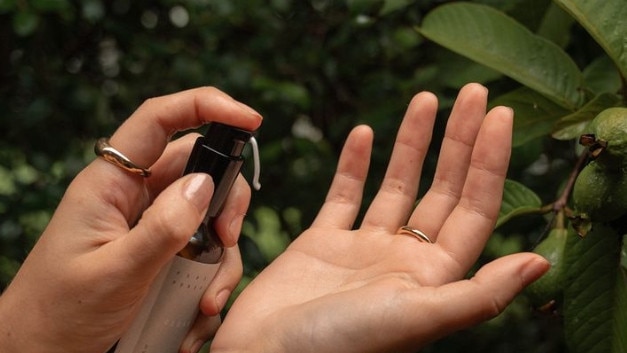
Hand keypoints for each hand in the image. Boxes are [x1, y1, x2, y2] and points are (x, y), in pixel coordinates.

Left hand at [0, 87, 261, 352]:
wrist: (45, 352)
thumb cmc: (61, 311)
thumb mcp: (115, 271)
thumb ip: (163, 227)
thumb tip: (205, 183)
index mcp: (110, 183)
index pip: (158, 120)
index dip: (205, 105)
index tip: (250, 119)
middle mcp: (135, 196)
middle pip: (200, 168)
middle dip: (226, 200)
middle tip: (226, 238)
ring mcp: (152, 224)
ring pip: (209, 212)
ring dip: (221, 252)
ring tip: (207, 295)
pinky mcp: (164, 252)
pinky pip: (204, 249)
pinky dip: (212, 277)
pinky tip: (198, 309)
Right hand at [211, 83, 549, 352]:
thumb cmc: (338, 347)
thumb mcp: (415, 317)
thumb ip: (478, 293)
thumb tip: (541, 262)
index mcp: (432, 278)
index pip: (473, 209)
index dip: (489, 162)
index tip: (500, 115)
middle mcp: (403, 260)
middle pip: (441, 189)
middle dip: (458, 140)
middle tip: (472, 92)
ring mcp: (363, 249)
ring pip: (396, 186)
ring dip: (412, 143)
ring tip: (424, 98)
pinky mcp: (323, 243)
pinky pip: (343, 196)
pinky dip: (353, 165)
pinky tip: (363, 133)